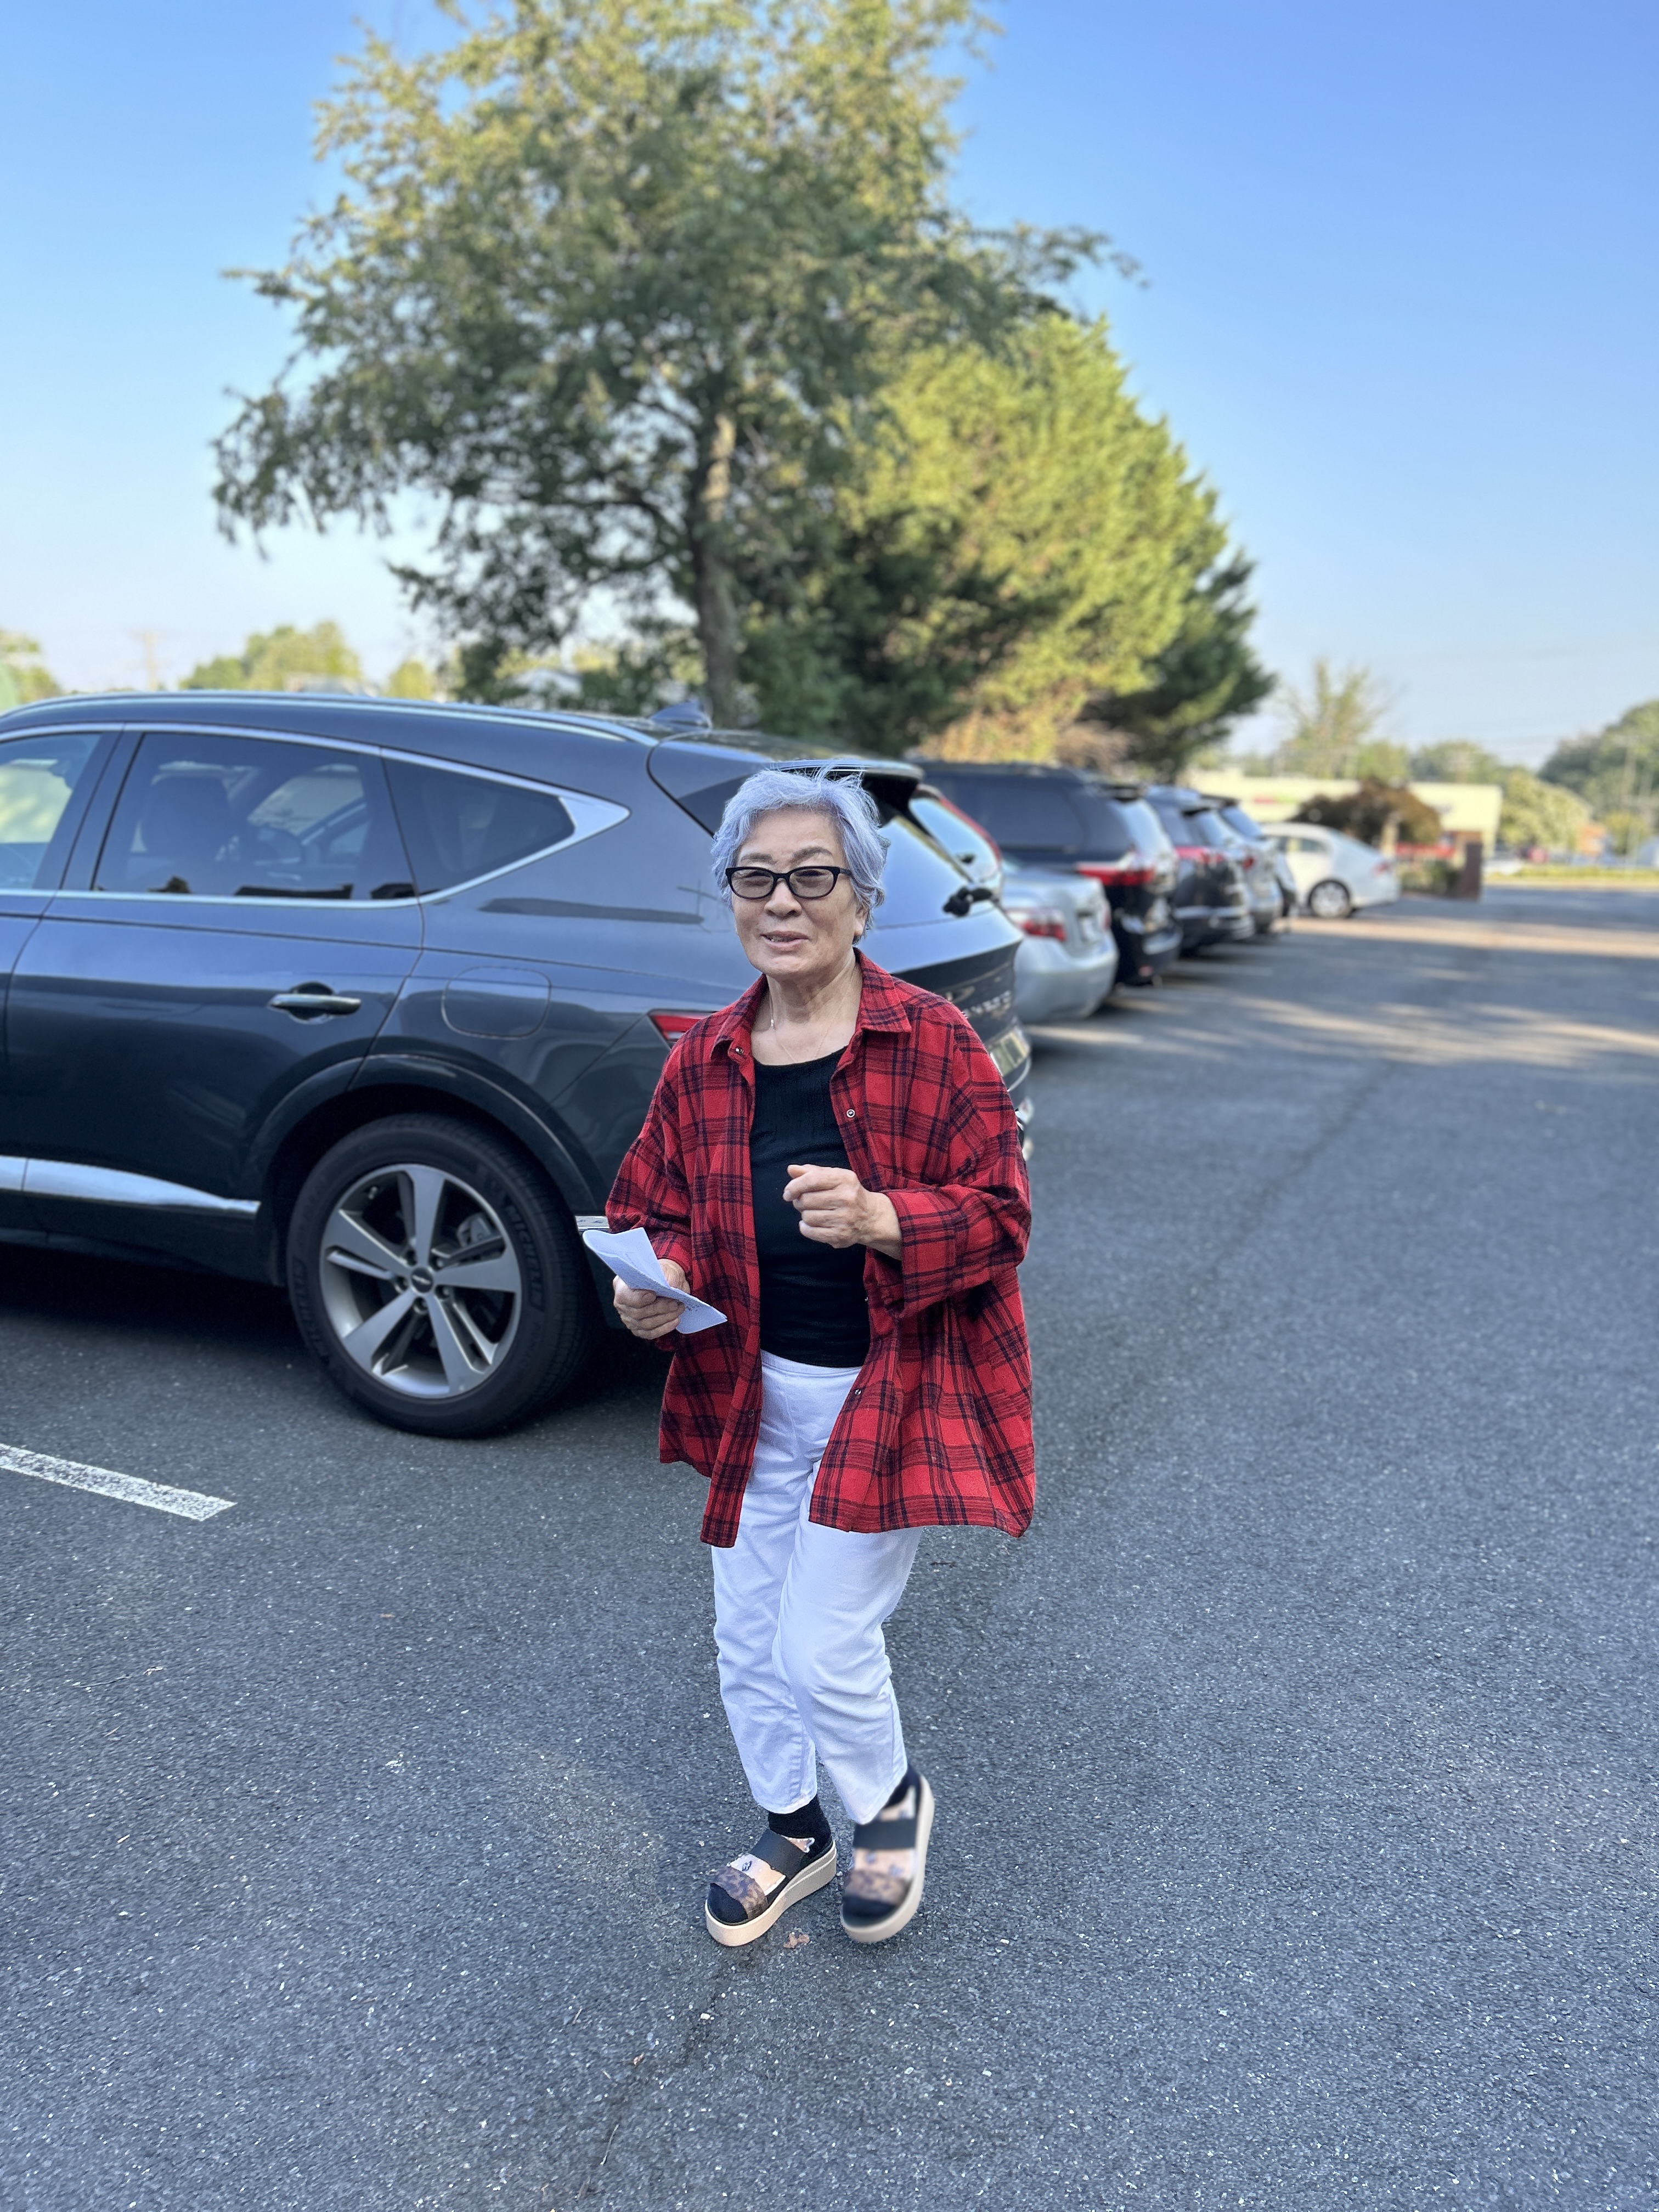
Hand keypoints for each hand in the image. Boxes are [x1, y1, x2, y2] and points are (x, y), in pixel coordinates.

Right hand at [614, 1258, 689, 1339]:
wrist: (666, 1282)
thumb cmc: (661, 1274)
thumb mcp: (664, 1269)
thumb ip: (666, 1275)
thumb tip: (670, 1285)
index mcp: (622, 1286)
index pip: (625, 1296)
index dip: (639, 1298)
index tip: (654, 1294)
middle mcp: (622, 1305)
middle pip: (638, 1313)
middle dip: (659, 1308)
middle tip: (674, 1303)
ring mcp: (629, 1319)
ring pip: (645, 1324)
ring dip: (664, 1318)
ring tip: (678, 1310)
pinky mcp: (638, 1329)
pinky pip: (649, 1333)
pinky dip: (664, 1328)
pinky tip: (674, 1320)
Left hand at [783, 1165, 902, 1259]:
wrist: (870, 1217)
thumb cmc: (846, 1193)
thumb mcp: (833, 1177)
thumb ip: (811, 1172)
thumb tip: (791, 1169)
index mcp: (845, 1179)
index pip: (812, 1180)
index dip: (794, 1186)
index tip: (788, 1193)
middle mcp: (847, 1198)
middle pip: (806, 1200)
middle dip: (800, 1201)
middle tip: (804, 1202)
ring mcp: (845, 1219)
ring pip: (807, 1216)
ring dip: (805, 1214)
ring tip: (813, 1212)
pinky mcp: (841, 1235)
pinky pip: (811, 1232)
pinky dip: (806, 1228)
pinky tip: (812, 1223)